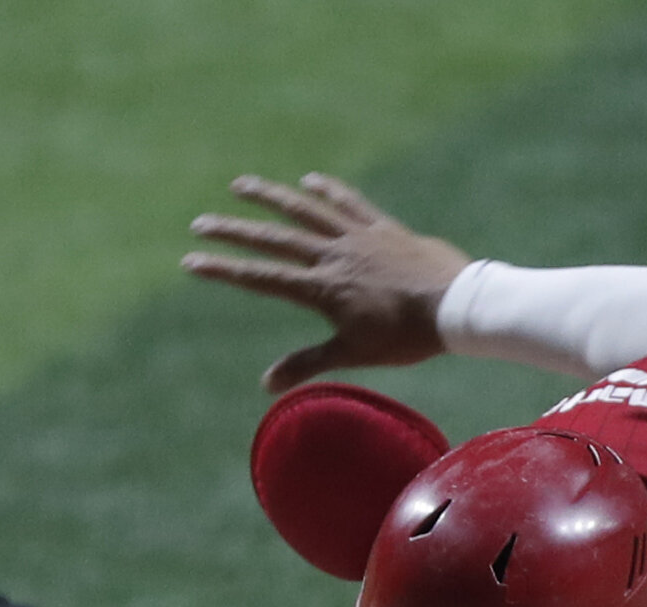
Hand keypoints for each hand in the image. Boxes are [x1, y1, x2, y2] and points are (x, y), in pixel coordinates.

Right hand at [181, 172, 471, 393]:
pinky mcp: (382, 228)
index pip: (262, 278)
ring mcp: (357, 237)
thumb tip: (266, 385)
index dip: (224, 270)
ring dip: (271, 197)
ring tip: (240, 185)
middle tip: (200, 223)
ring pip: (305, 210)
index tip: (191, 262)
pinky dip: (328, 191)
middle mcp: (333, 256)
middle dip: (234, 232)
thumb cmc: (406, 338)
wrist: (455, 307)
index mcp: (322, 288)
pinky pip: (349, 203)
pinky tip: (310, 181)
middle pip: (274, 239)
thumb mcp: (353, 354)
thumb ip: (308, 363)